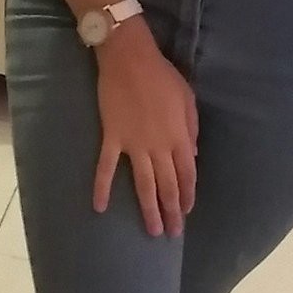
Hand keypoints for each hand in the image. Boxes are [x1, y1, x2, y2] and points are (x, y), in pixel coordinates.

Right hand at [93, 19, 198, 237]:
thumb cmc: (162, 75)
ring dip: (148, 209)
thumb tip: (193, 156)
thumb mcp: (188, 99)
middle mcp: (159, 147)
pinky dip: (102, 188)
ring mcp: (134, 145)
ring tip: (151, 231)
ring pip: (143, 184)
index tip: (186, 212)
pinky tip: (99, 207)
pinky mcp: (112, 139)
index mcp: (179, 137)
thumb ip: (191, 129)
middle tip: (172, 233)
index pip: (187, 175)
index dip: (187, 195)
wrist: (130, 59)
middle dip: (171, 212)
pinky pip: (105, 168)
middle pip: (168, 186)